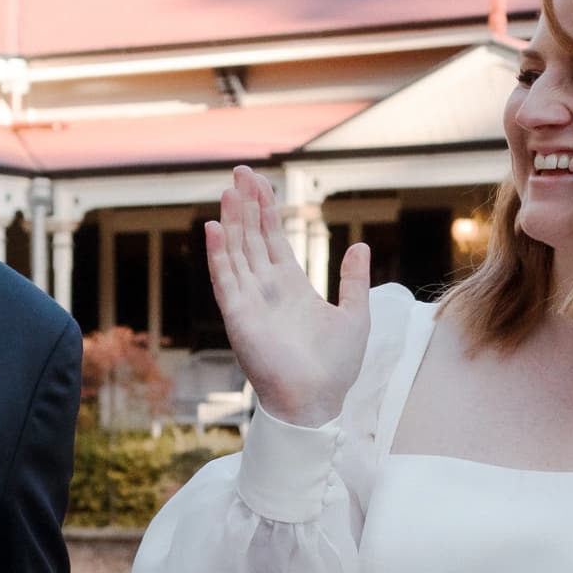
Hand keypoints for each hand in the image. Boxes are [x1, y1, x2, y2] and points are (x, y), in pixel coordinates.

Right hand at [201, 167, 372, 428]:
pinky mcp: (239, 317)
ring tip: (230, 190)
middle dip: (247, 205)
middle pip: (252, 238)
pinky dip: (219, 254)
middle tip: (241, 171)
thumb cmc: (335, 367)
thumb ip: (353, 280)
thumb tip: (359, 246)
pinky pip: (226, 280)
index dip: (266, 210)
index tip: (261, 182)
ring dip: (232, 222)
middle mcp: (266, 290)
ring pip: (237, 252)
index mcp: (291, 287)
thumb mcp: (354, 315)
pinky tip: (214, 229)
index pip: (273, 239)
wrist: (317, 400)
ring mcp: (250, 301)